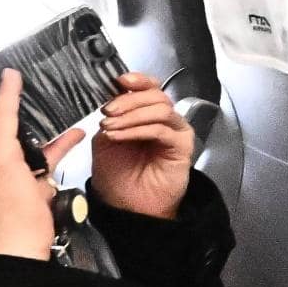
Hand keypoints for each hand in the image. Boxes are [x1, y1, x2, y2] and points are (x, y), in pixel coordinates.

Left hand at [87, 72, 193, 220]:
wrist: (128, 207)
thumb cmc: (117, 176)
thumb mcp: (104, 140)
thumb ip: (111, 117)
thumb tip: (110, 97)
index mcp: (146, 114)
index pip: (149, 88)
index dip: (137, 80)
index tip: (118, 80)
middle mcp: (164, 120)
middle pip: (155, 95)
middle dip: (128, 100)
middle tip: (107, 111)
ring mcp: (175, 132)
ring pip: (160, 109)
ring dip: (131, 115)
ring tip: (110, 126)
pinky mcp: (182, 146)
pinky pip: (162, 129)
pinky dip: (137, 130)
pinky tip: (118, 136)